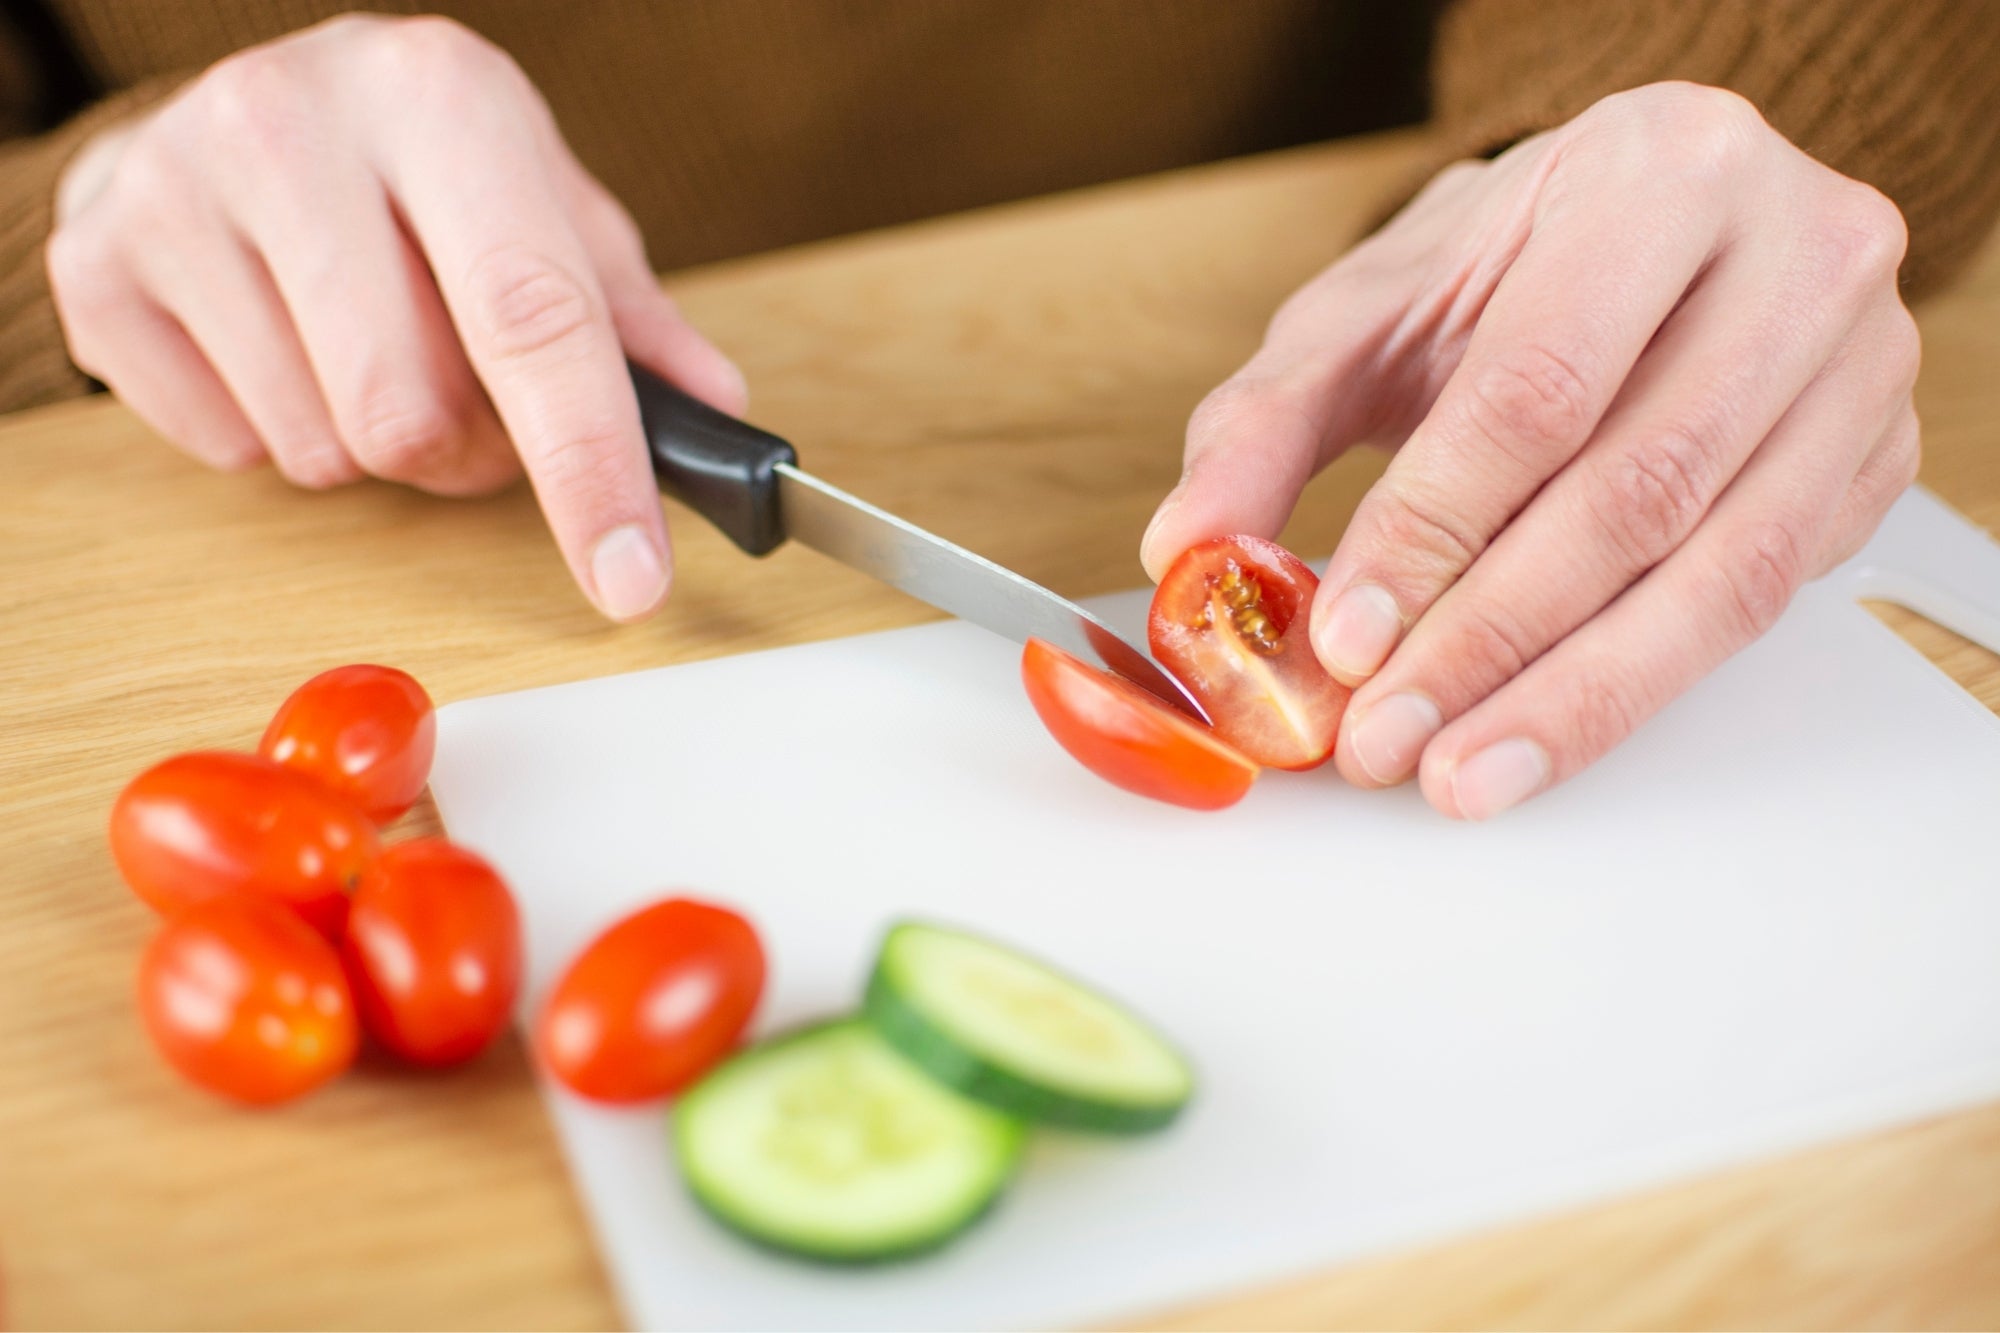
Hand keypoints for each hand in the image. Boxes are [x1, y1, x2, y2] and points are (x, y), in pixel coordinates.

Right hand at [46, 14, 744, 620]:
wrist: (249, 107)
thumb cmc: (417, 164)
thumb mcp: (543, 204)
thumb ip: (629, 317)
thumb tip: (713, 413)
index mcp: (439, 97)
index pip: (533, 320)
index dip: (591, 470)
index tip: (632, 578)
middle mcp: (295, 122)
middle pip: (413, 415)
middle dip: (467, 452)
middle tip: (468, 398)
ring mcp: (176, 190)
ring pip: (324, 447)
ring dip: (372, 444)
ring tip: (365, 349)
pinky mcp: (97, 264)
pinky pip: (230, 449)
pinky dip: (278, 432)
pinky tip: (280, 344)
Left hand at [1141, 81, 1919, 818]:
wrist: (1645, 228)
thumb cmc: (1511, 261)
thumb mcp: (1370, 310)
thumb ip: (1267, 420)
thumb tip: (1190, 548)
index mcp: (1665, 175)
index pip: (1537, 390)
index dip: (1432, 532)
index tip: (1343, 638)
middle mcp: (1795, 259)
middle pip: (1636, 493)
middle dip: (1490, 640)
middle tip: (1384, 734)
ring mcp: (1856, 368)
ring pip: (1721, 574)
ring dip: (1573, 697)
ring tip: (1455, 771)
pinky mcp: (1872, 465)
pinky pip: (1758, 606)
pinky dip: (1638, 688)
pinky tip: (1540, 736)